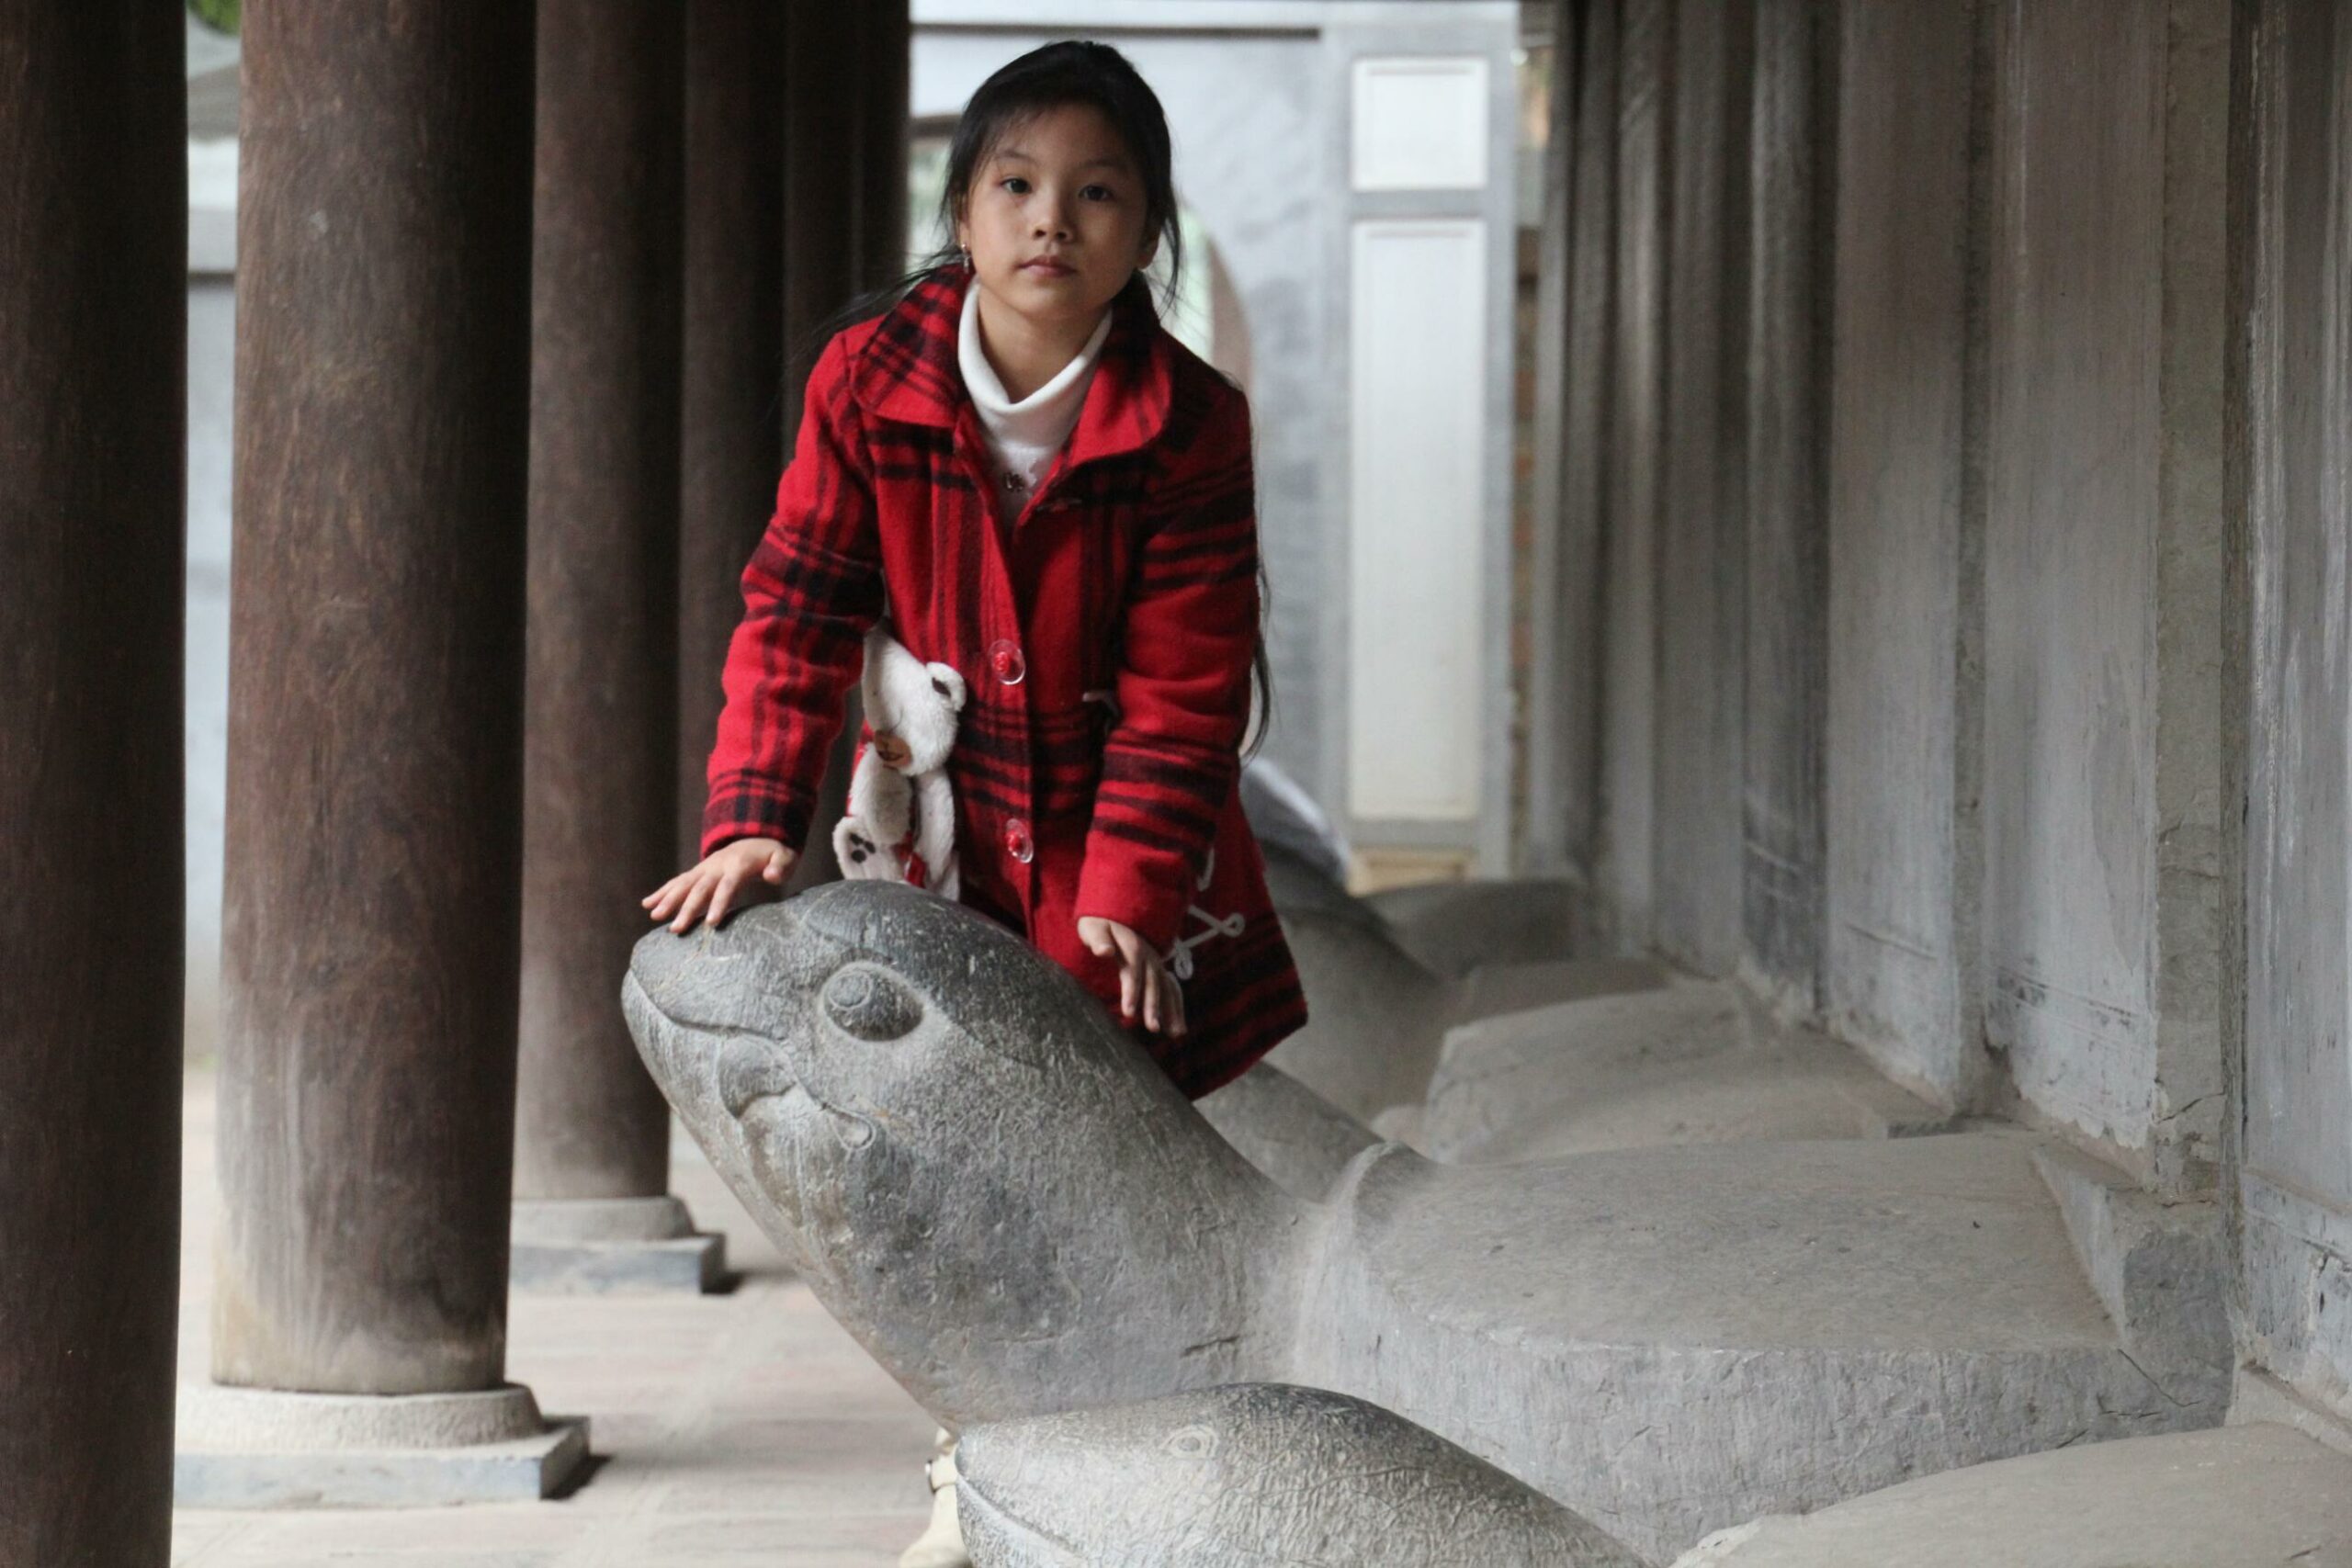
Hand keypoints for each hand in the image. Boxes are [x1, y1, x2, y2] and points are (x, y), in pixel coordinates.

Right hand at [643, 838, 795, 933]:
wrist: (756, 837)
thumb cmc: (773, 854)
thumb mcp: (785, 857)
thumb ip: (780, 866)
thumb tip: (772, 876)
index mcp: (738, 865)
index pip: (727, 886)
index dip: (719, 903)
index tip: (710, 922)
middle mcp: (717, 866)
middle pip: (700, 888)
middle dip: (687, 908)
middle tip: (676, 929)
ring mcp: (704, 869)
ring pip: (684, 884)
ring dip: (668, 899)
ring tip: (654, 916)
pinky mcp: (698, 873)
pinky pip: (678, 882)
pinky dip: (662, 892)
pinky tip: (647, 904)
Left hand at [1077, 916, 1186, 1036]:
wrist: (1116, 913)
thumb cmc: (1099, 925)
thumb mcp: (1093, 927)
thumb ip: (1098, 939)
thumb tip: (1104, 951)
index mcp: (1132, 946)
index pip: (1133, 970)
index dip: (1132, 991)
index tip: (1129, 1012)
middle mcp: (1149, 956)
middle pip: (1153, 982)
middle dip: (1154, 1005)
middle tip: (1152, 1027)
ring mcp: (1157, 964)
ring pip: (1167, 987)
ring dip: (1172, 1010)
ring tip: (1175, 1033)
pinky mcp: (1159, 971)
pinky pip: (1172, 990)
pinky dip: (1176, 1008)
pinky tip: (1177, 1029)